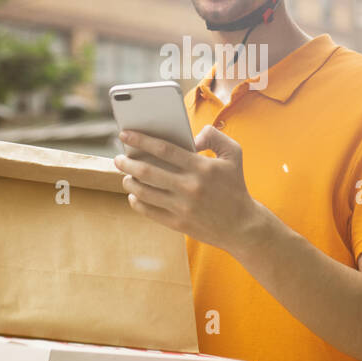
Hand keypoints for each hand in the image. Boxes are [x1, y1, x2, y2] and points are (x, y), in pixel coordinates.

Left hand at [113, 126, 267, 255]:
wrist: (242, 226)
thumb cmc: (235, 186)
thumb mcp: (234, 154)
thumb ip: (214, 136)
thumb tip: (192, 135)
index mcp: (202, 167)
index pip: (164, 149)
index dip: (141, 140)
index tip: (125, 134)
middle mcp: (190, 187)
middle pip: (147, 171)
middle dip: (127, 162)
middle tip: (118, 158)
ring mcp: (182, 207)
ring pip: (144, 192)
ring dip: (129, 181)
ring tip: (125, 175)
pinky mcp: (178, 223)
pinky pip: (149, 211)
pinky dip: (136, 202)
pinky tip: (134, 194)